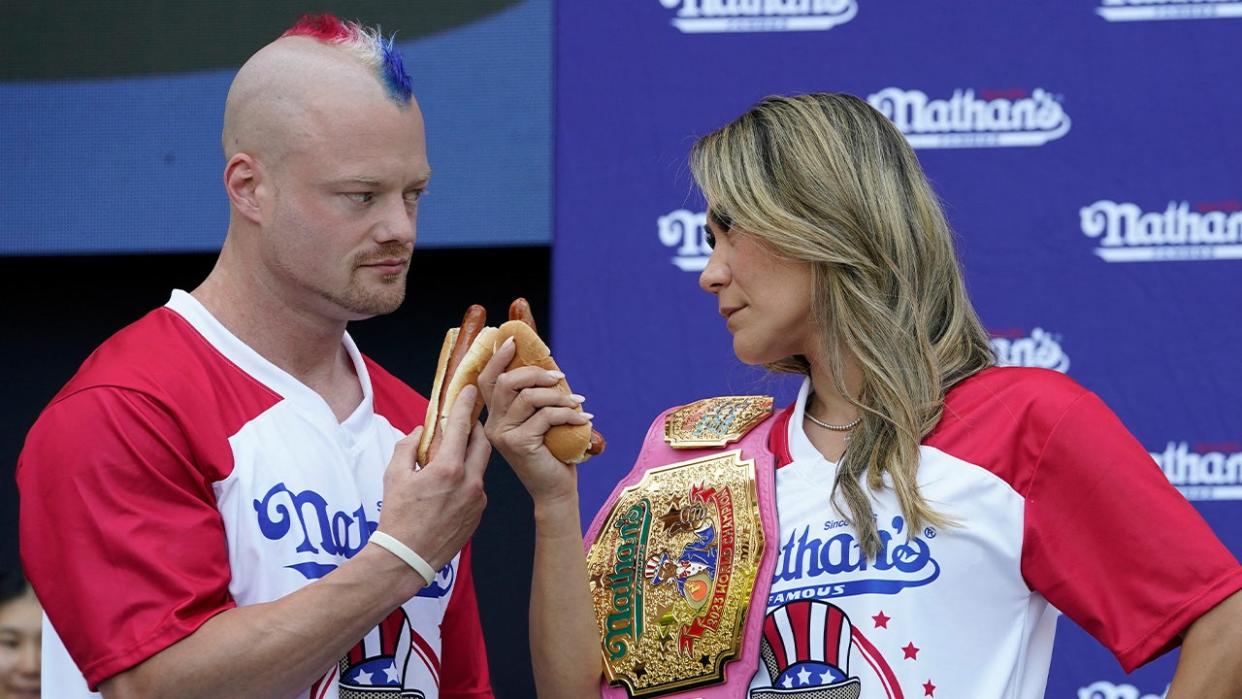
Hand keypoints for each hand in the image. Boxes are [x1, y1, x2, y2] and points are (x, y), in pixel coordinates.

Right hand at [376, 384, 490, 584]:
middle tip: (465, 421)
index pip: (460, 426)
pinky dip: (468, 479)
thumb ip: (408, 447)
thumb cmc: (397, 517)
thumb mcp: (394, 476)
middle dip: (475, 428)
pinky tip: (452, 485)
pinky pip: (478, 488)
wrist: (407, 559)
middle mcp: (469, 482)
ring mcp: (477, 499)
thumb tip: (420, 432)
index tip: (468, 390)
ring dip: (471, 456)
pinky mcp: (479, 514)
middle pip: (482, 442)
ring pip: (481, 466)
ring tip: (454, 455)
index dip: (464, 404)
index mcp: (447, 469)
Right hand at [477, 337, 589, 504]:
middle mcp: (494, 425)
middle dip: (536, 373)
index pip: (487, 380)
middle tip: (560, 378)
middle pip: (506, 382)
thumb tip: (548, 365)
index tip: (514, 341)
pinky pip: (545, 416)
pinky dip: (568, 414)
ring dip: (558, 396)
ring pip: (528, 397)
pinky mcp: (518, 444)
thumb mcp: (542, 420)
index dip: (498, 358)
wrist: (555, 490)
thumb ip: (538, 396)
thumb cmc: (553, 453)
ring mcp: (503, 435)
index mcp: (496, 417)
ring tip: (578, 403)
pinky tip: (583, 419)